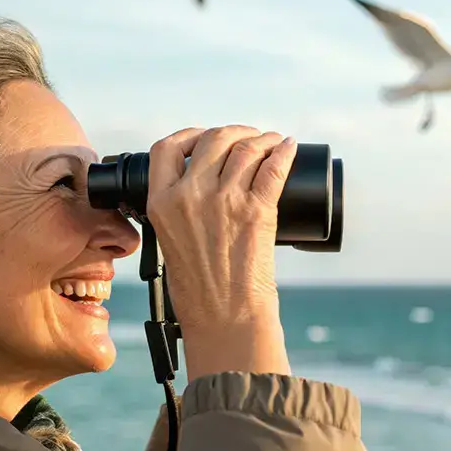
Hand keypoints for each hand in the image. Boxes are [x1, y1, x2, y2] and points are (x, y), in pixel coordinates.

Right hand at [145, 125, 298, 378]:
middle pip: (213, 139)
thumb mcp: (169, 241)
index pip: (167, 148)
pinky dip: (284, 152)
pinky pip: (274, 167)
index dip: (189, 135)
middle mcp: (191, 195)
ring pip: (246, 149)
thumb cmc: (198, 289)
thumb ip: (176, 210)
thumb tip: (200, 184)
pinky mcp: (258, 211)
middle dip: (234, 133)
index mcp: (162, 203)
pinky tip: (288, 147)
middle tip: (248, 138)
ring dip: (263, 139)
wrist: (224, 318)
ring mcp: (225, 201)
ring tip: (272, 142)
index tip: (203, 137)